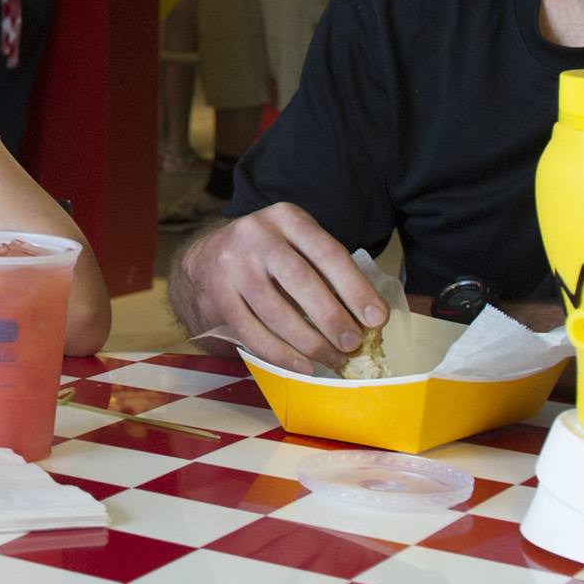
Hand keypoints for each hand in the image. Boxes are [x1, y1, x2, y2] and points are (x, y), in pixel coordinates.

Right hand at [169, 201, 384, 371]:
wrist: (208, 256)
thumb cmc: (268, 255)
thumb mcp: (296, 244)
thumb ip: (327, 271)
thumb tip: (366, 316)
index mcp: (287, 218)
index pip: (328, 253)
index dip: (355, 288)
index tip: (376, 318)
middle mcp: (256, 235)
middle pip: (300, 280)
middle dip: (332, 317)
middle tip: (353, 344)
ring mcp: (232, 264)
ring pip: (275, 310)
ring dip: (309, 342)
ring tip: (333, 359)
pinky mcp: (216, 293)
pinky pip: (251, 330)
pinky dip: (280, 353)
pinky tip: (302, 365)